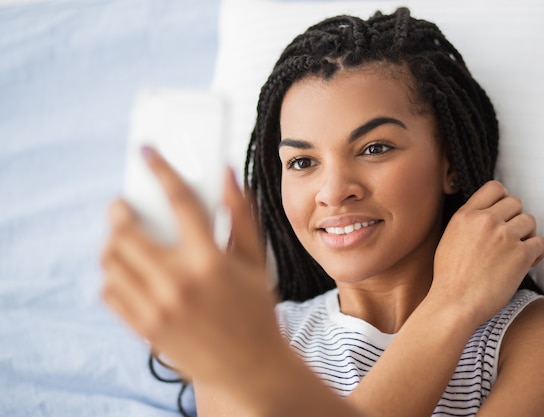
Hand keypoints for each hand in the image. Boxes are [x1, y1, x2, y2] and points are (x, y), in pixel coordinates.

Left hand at [101, 147, 280, 387]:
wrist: (250, 368)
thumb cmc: (256, 310)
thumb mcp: (257, 261)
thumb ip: (241, 215)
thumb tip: (227, 174)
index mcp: (210, 260)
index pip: (179, 200)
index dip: (161, 169)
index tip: (147, 152)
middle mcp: (178, 282)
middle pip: (127, 230)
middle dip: (120, 209)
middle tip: (124, 205)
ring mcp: (157, 307)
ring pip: (111, 260)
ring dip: (112, 242)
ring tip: (124, 239)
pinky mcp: (144, 328)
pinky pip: (109, 292)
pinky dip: (111, 275)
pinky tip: (127, 270)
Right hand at [431, 181, 543, 323]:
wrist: (455, 302)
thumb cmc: (450, 278)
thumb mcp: (450, 238)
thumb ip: (469, 222)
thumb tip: (488, 215)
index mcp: (465, 215)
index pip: (494, 188)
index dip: (503, 199)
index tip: (503, 213)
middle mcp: (486, 220)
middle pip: (515, 203)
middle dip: (516, 218)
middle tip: (511, 236)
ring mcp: (504, 236)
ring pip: (530, 221)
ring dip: (527, 235)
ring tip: (518, 251)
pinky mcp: (520, 254)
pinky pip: (540, 243)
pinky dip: (536, 253)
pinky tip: (527, 262)